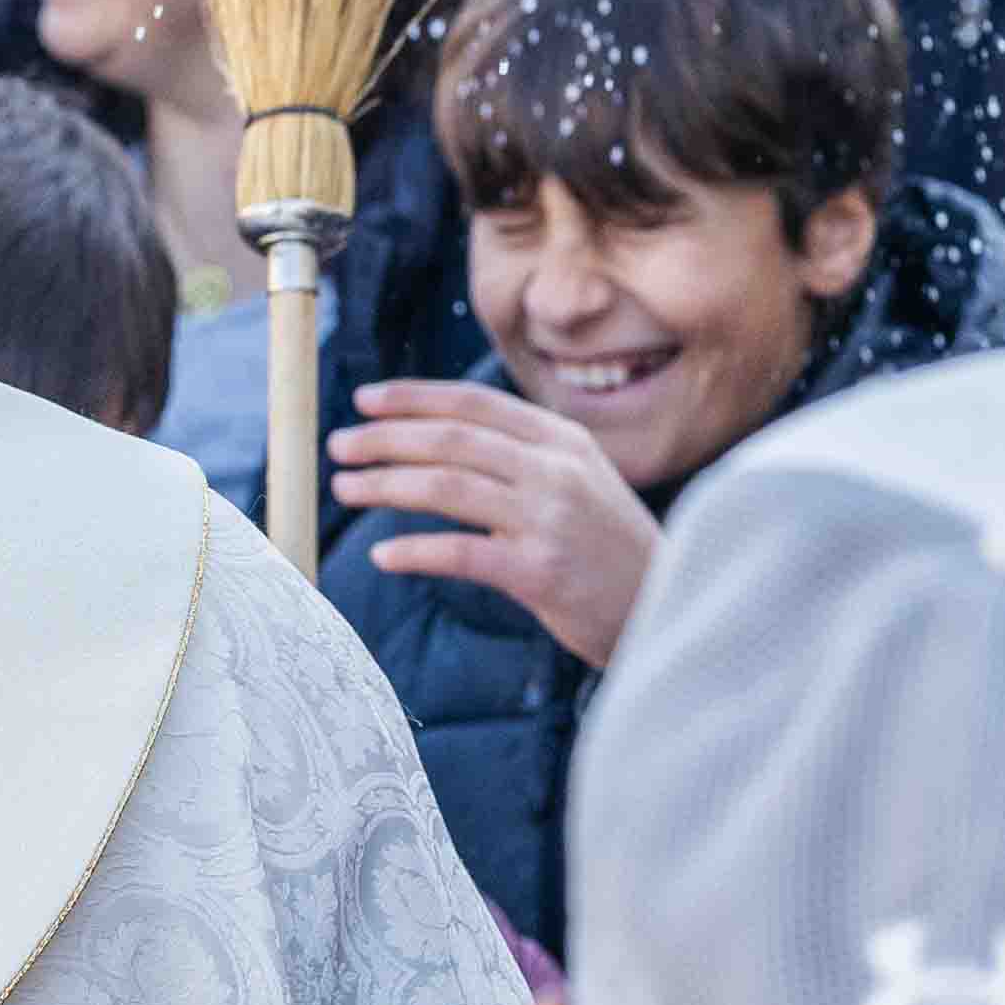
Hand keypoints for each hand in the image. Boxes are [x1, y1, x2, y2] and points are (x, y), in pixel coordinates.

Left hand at [329, 379, 664, 668]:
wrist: (665, 607)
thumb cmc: (610, 549)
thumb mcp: (582, 482)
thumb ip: (526, 456)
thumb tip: (444, 439)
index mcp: (562, 440)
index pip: (472, 402)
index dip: (412, 397)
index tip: (365, 400)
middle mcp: (554, 470)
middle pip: (449, 439)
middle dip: (385, 438)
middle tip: (339, 446)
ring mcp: (548, 519)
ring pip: (445, 488)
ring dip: (385, 486)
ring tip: (347, 490)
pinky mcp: (540, 571)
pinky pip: (460, 554)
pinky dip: (414, 551)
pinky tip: (383, 555)